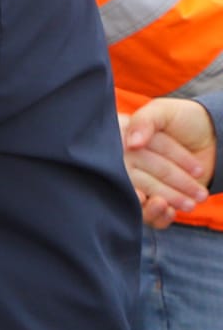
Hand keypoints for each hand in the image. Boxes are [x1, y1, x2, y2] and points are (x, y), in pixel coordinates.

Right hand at [123, 98, 216, 227]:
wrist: (210, 134)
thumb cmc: (182, 118)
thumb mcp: (161, 111)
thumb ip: (144, 121)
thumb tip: (131, 144)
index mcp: (119, 143)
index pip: (134, 158)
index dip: (157, 164)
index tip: (179, 169)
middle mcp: (124, 164)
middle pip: (140, 182)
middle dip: (167, 191)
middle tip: (192, 197)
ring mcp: (138, 184)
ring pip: (142, 202)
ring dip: (165, 206)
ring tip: (188, 205)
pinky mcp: (153, 198)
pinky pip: (148, 215)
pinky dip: (159, 218)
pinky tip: (172, 212)